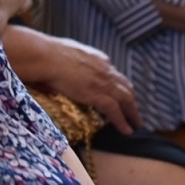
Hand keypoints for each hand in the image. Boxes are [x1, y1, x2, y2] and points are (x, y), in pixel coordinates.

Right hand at [3, 25, 140, 133]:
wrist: (47, 57)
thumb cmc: (48, 54)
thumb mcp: (67, 53)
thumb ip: (69, 63)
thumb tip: (58, 74)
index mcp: (99, 59)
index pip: (114, 75)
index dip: (119, 86)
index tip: (122, 94)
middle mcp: (106, 70)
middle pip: (125, 87)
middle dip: (132, 100)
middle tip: (135, 111)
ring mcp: (104, 82)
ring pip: (126, 100)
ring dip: (133, 113)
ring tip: (137, 124)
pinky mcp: (98, 94)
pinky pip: (115, 111)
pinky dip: (122, 122)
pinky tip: (127, 131)